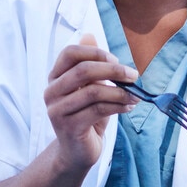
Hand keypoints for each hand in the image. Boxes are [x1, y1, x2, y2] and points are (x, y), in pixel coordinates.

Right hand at [43, 36, 139, 174]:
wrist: (77, 152)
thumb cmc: (86, 116)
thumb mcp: (90, 88)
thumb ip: (90, 65)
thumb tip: (89, 35)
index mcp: (55, 78)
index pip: (69, 54)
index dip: (95, 53)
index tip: (116, 60)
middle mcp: (51, 92)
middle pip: (82, 71)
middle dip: (113, 70)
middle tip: (133, 75)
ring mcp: (57, 110)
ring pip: (93, 92)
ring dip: (120, 92)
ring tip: (135, 96)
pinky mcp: (68, 127)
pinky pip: (98, 110)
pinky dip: (119, 107)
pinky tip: (129, 108)